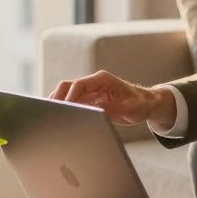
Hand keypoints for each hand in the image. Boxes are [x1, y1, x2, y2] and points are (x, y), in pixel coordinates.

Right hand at [48, 70, 172, 125]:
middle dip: (58, 98)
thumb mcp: (127, 108)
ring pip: (68, 94)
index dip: (69, 97)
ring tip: (50, 116)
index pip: (78, 85)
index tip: (63, 109)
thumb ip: (109, 108)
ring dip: (60, 104)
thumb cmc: (140, 104)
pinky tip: (59, 118)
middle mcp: (94, 82)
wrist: (147, 104)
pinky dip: (66, 109)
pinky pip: (74, 102)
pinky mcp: (90, 99)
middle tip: (50, 113)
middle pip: (68, 87)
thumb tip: (92, 111)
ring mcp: (91, 90)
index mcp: (102, 79)